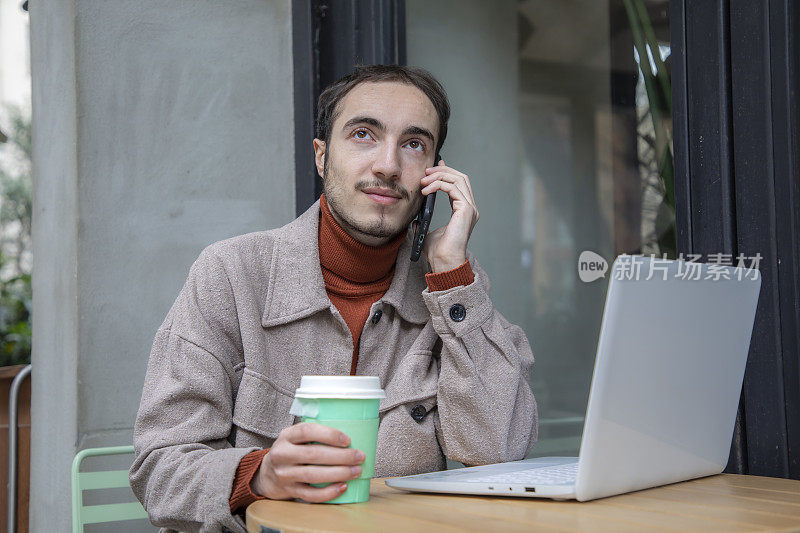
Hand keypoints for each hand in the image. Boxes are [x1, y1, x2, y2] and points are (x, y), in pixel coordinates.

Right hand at [251, 422, 365, 501]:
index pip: (307, 431)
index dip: (329, 435)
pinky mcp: (289, 491)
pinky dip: (328, 492)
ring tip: (356, 471)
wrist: (268, 474)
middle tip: (360, 456)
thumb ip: (314, 433)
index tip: (347, 440)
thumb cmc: (291, 451)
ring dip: (339, 473)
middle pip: (314, 454)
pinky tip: (343, 487)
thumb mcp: (295, 437)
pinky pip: (310, 494)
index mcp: (287, 436)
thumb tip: (352, 431)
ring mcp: (284, 474)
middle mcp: (283, 454)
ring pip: (313, 475)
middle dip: (341, 456)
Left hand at [417, 159, 478, 272]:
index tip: (435, 166)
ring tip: (423, 181)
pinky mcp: (466, 210)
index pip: (458, 184)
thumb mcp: (427, 233)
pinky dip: (438, 185)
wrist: (443, 262)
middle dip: (443, 171)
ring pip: (458, 179)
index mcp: (463, 211)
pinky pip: (453, 188)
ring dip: (439, 176)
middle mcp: (469, 208)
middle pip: (460, 177)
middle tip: (426, 171)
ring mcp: (470, 208)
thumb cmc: (437, 252)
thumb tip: (416, 219)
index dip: (447, 172)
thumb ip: (424, 223)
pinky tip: (426, 190)